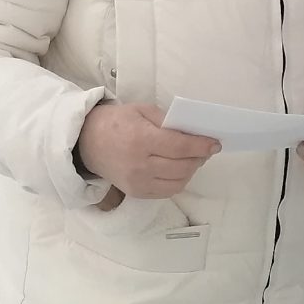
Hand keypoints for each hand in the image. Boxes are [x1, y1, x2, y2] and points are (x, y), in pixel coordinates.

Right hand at [77, 101, 217, 201]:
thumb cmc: (117, 122)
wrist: (88, 142)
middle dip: (199, 158)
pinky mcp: (136, 193)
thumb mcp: (142, 111)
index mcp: (141, 140)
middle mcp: (140, 165)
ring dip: (191, 171)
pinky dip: (179, 181)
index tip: (215, 144)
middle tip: (205, 149)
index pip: (180, 147)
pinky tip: (180, 170)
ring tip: (193, 159)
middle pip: (182, 167)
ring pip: (178, 182)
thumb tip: (194, 132)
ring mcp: (138, 182)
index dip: (201, 146)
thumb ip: (168, 121)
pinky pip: (167, 191)